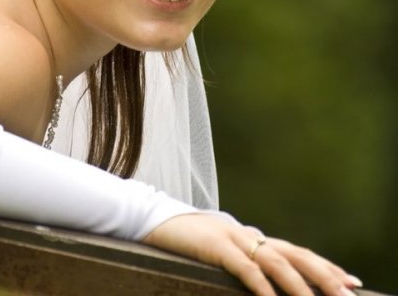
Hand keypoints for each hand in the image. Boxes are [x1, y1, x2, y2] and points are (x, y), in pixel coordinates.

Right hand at [143, 214, 361, 295]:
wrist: (155, 218)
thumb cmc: (188, 238)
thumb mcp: (221, 249)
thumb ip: (244, 257)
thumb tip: (264, 275)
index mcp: (252, 237)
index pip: (296, 251)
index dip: (324, 266)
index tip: (349, 281)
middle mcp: (249, 235)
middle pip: (295, 254)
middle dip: (324, 275)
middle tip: (348, 293)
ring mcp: (234, 237)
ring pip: (275, 261)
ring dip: (299, 284)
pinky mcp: (216, 245)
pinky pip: (244, 267)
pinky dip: (261, 284)